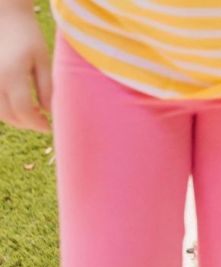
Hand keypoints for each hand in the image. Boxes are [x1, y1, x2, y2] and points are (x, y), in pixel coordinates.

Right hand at [0, 5, 51, 131]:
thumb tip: (50, 112)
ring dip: (15, 118)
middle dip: (27, 123)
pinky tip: (17, 106)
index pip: (24, 111)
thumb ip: (47, 87)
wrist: (4, 17)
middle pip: (10, 115)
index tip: (49, 127)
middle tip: (42, 123)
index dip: (37, 124)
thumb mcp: (43, 60)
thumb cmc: (27, 36)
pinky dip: (4, 109)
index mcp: (12, 76)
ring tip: (31, 115)